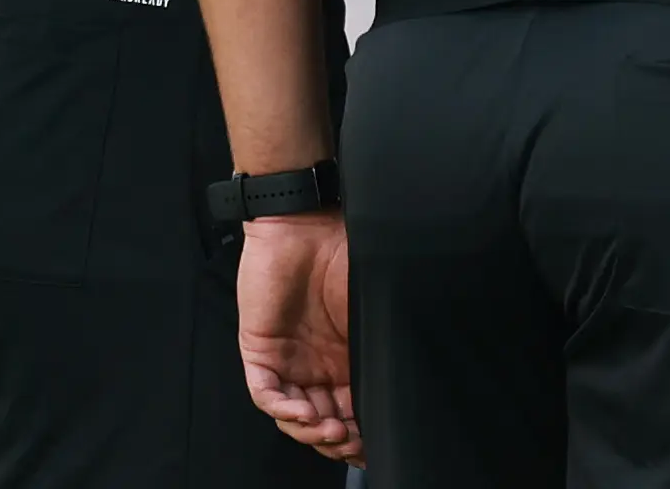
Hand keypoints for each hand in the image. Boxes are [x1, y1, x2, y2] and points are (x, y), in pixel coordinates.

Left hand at [237, 210, 360, 461]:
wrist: (307, 225)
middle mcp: (316, 365)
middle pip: (322, 420)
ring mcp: (287, 360)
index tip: (374, 444)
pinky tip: (304, 412)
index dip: (361, 431)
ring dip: (312, 431)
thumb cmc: (346, 257)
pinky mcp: (259, 351)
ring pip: (293, 415)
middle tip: (354, 444)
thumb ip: (385, 342)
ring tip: (334, 431)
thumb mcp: (374, 306)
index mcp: (346, 358)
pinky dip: (283, 409)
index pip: (350, 408)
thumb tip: (410, 378)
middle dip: (338, 440)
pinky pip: (265, 393)